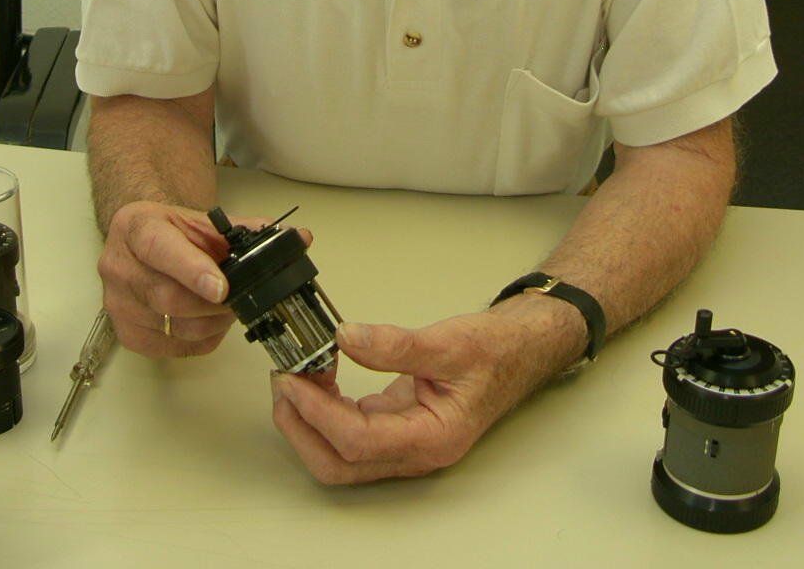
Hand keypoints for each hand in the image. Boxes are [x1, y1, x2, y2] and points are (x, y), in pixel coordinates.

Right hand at [97, 202, 310, 359]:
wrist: (142, 241)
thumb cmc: (175, 232)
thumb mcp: (205, 222)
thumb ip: (248, 230)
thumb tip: (299, 239)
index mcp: (137, 227)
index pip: (160, 249)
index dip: (192, 270)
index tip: (222, 288)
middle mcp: (118, 266)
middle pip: (168, 298)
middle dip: (214, 305)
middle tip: (240, 299)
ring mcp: (117, 303)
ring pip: (173, 327)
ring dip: (211, 323)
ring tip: (225, 308)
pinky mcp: (125, 334)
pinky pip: (171, 347)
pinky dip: (199, 339)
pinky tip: (207, 322)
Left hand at [269, 309, 568, 483]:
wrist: (519, 351)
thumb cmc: (496, 352)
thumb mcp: (449, 342)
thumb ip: (396, 344)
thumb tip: (346, 338)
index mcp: (432, 439)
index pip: (358, 441)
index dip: (317, 413)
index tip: (294, 379)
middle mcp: (415, 452)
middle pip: (339, 465)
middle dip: (300, 428)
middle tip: (284, 382)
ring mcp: (404, 444)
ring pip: (340, 457)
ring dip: (308, 421)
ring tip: (298, 375)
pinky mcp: (395, 428)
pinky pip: (349, 433)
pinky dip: (324, 409)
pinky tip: (321, 376)